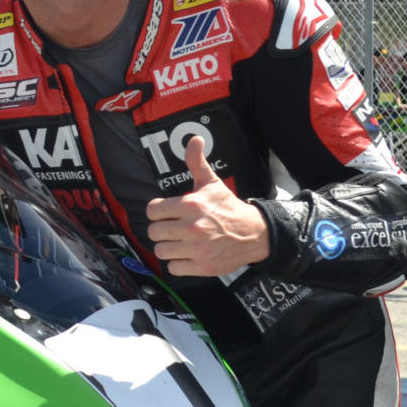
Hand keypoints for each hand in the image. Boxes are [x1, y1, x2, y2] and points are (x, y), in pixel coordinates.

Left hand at [144, 136, 268, 275]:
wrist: (254, 233)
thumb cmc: (226, 207)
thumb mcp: (211, 183)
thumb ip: (197, 162)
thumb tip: (194, 138)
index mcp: (191, 205)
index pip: (152, 210)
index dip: (158, 211)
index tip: (167, 213)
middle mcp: (192, 228)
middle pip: (153, 232)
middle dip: (161, 230)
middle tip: (173, 228)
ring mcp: (197, 249)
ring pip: (160, 251)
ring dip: (168, 247)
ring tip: (179, 242)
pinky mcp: (202, 266)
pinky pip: (172, 268)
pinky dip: (177, 263)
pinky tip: (187, 255)